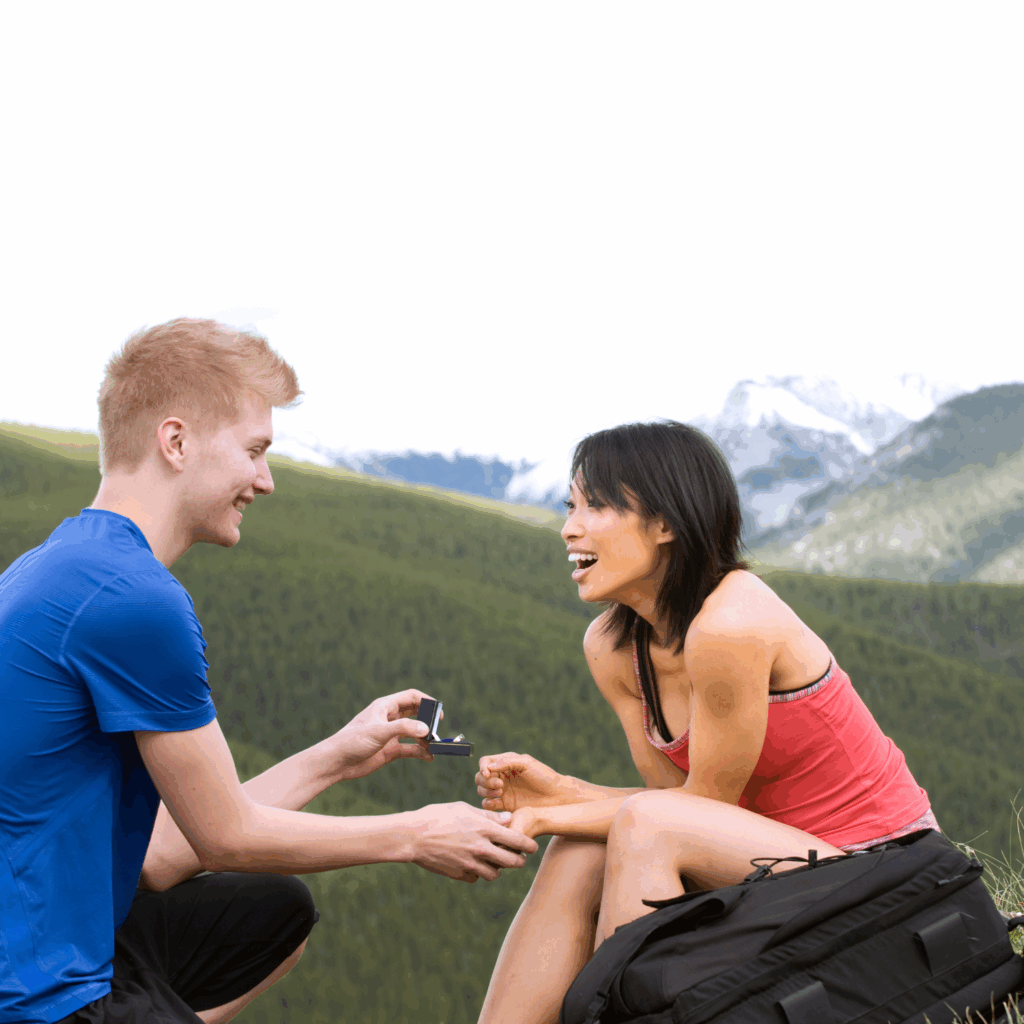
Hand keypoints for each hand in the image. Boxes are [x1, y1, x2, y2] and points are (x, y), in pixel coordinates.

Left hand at [323, 689, 434, 781]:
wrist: (336, 763)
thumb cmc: (352, 741)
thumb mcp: (379, 731)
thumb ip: (404, 728)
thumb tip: (426, 729)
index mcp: (385, 706)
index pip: (411, 697)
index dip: (426, 701)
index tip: (438, 711)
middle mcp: (389, 719)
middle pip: (416, 714)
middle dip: (428, 720)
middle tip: (438, 730)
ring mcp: (390, 735)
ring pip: (414, 733)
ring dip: (426, 739)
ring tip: (435, 746)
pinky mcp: (390, 750)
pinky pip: (410, 749)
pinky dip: (421, 752)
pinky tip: (429, 757)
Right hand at [408, 802, 538, 882]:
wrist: (413, 836)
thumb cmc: (438, 816)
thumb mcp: (464, 809)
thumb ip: (489, 817)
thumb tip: (509, 820)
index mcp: (485, 830)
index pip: (518, 841)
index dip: (530, 845)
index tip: (532, 846)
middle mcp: (481, 849)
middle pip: (513, 862)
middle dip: (519, 860)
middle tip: (519, 856)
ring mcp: (470, 864)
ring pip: (496, 874)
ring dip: (498, 867)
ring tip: (493, 857)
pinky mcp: (459, 875)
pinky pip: (476, 877)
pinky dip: (477, 872)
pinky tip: (472, 861)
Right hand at [475, 752, 571, 812]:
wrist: (556, 797)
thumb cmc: (544, 776)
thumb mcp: (527, 763)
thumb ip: (507, 762)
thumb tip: (488, 767)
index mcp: (506, 763)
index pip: (485, 762)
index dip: (483, 767)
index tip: (488, 774)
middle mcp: (501, 777)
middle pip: (480, 777)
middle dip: (485, 781)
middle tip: (500, 785)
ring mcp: (501, 792)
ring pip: (482, 790)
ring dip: (486, 791)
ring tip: (500, 793)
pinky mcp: (504, 806)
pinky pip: (488, 805)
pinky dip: (488, 803)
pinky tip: (497, 803)